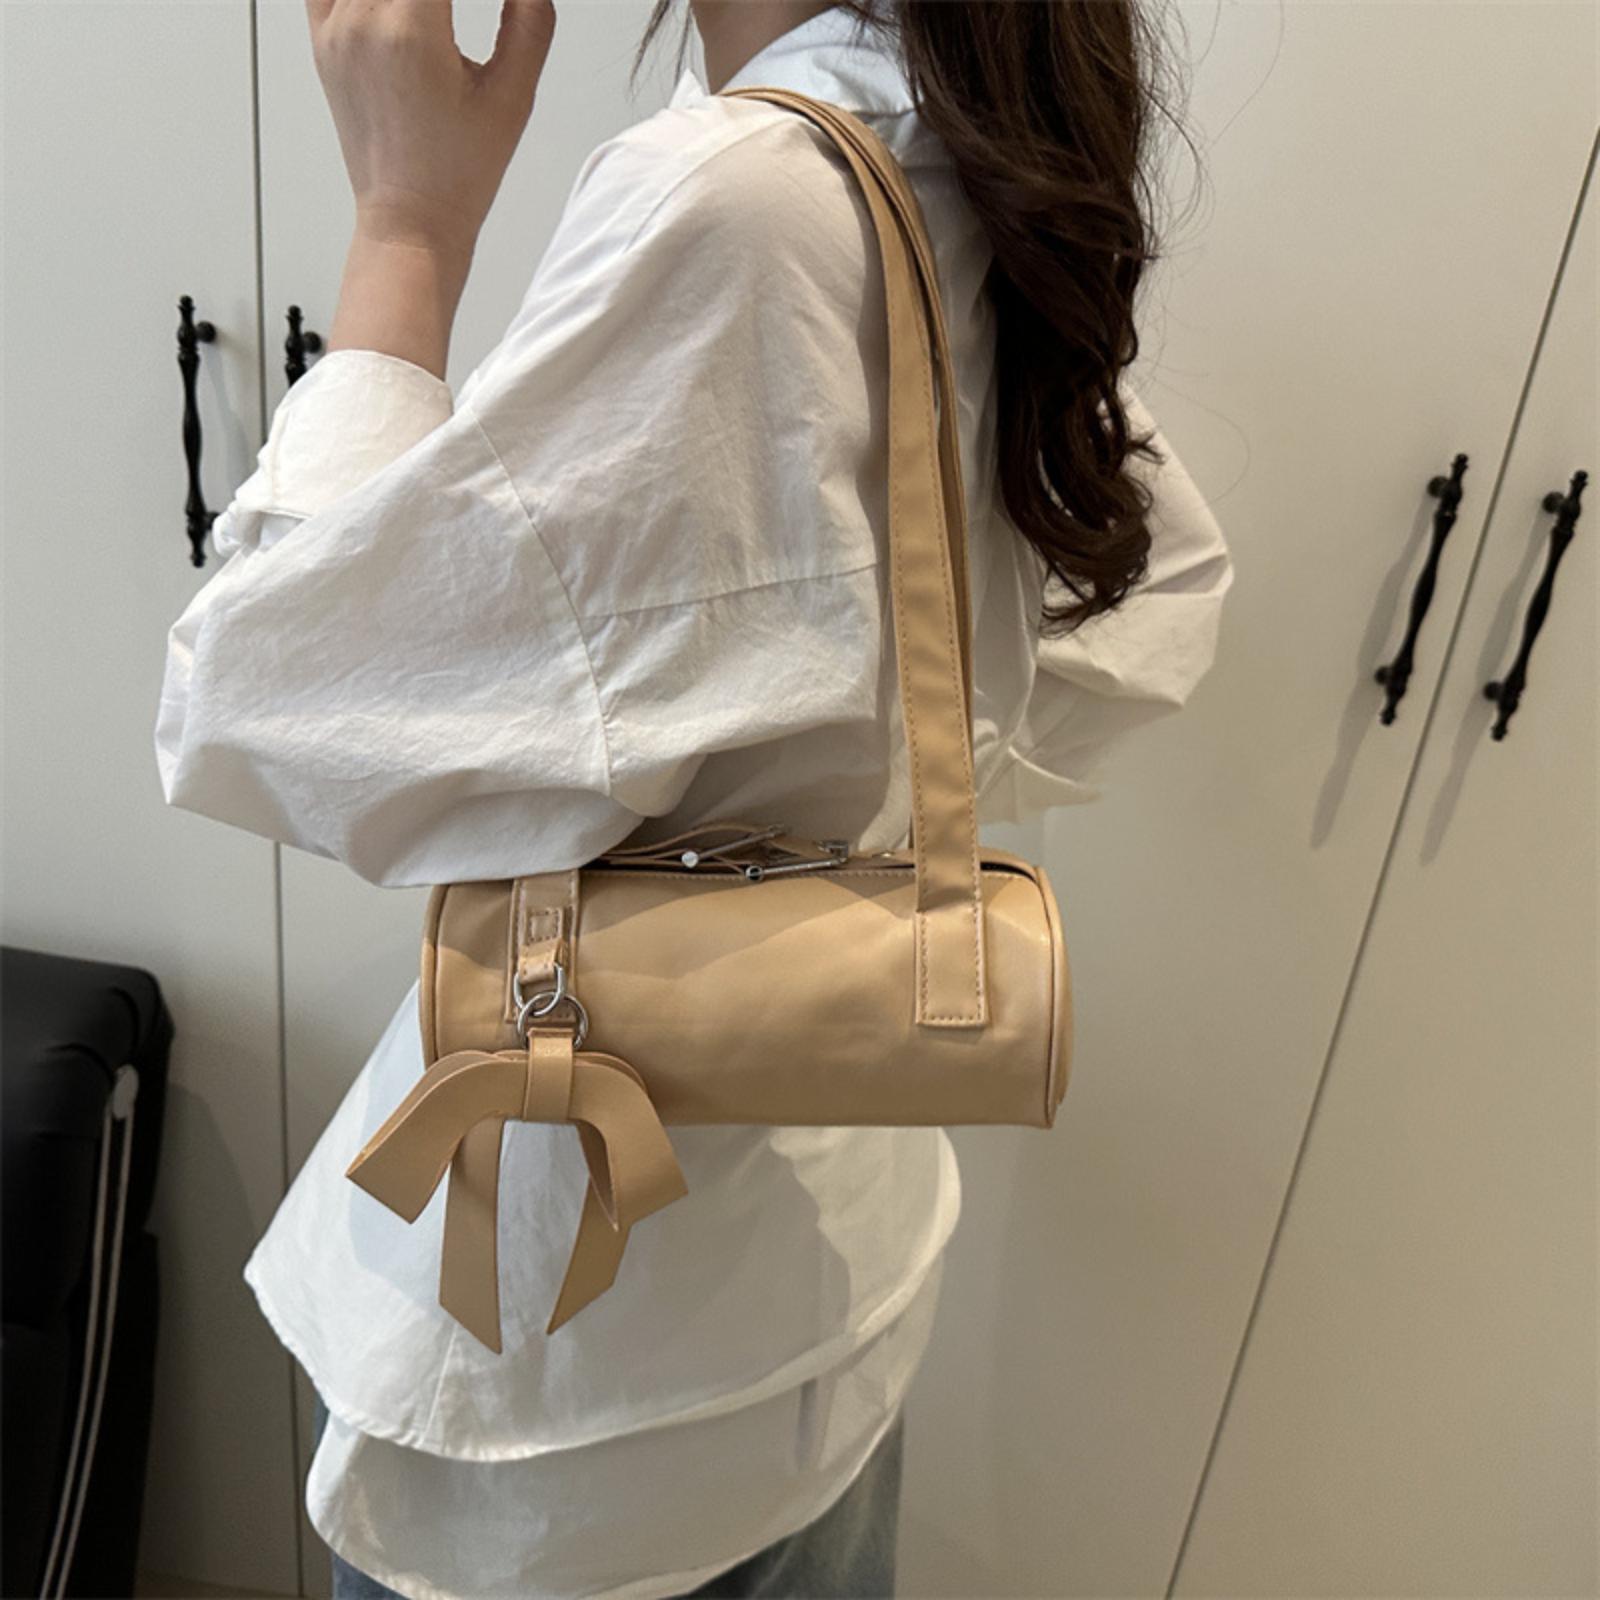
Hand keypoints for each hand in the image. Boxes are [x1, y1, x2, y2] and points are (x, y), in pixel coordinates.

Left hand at [307, 0, 556, 260]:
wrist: (410, 219)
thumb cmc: (459, 173)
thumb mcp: (512, 98)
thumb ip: (529, 22)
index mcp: (410, 33)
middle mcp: (362, 21)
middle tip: (454, 16)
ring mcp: (334, 28)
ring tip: (435, 15)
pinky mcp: (322, 37)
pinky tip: (396, 5)